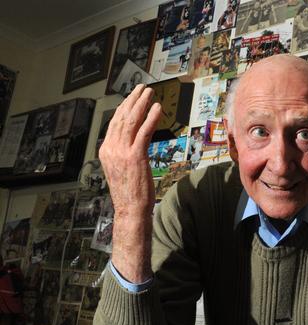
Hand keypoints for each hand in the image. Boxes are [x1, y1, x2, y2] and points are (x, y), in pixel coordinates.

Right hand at [99, 85, 160, 281]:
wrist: (130, 209)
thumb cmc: (130, 192)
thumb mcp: (121, 169)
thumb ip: (123, 154)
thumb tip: (133, 142)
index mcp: (106, 150)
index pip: (114, 123)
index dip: (124, 107)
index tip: (133, 97)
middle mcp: (111, 148)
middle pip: (122, 117)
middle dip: (133, 100)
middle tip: (142, 88)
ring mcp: (122, 152)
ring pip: (131, 121)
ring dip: (142, 104)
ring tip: (150, 93)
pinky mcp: (135, 156)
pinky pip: (144, 132)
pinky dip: (151, 118)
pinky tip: (158, 108)